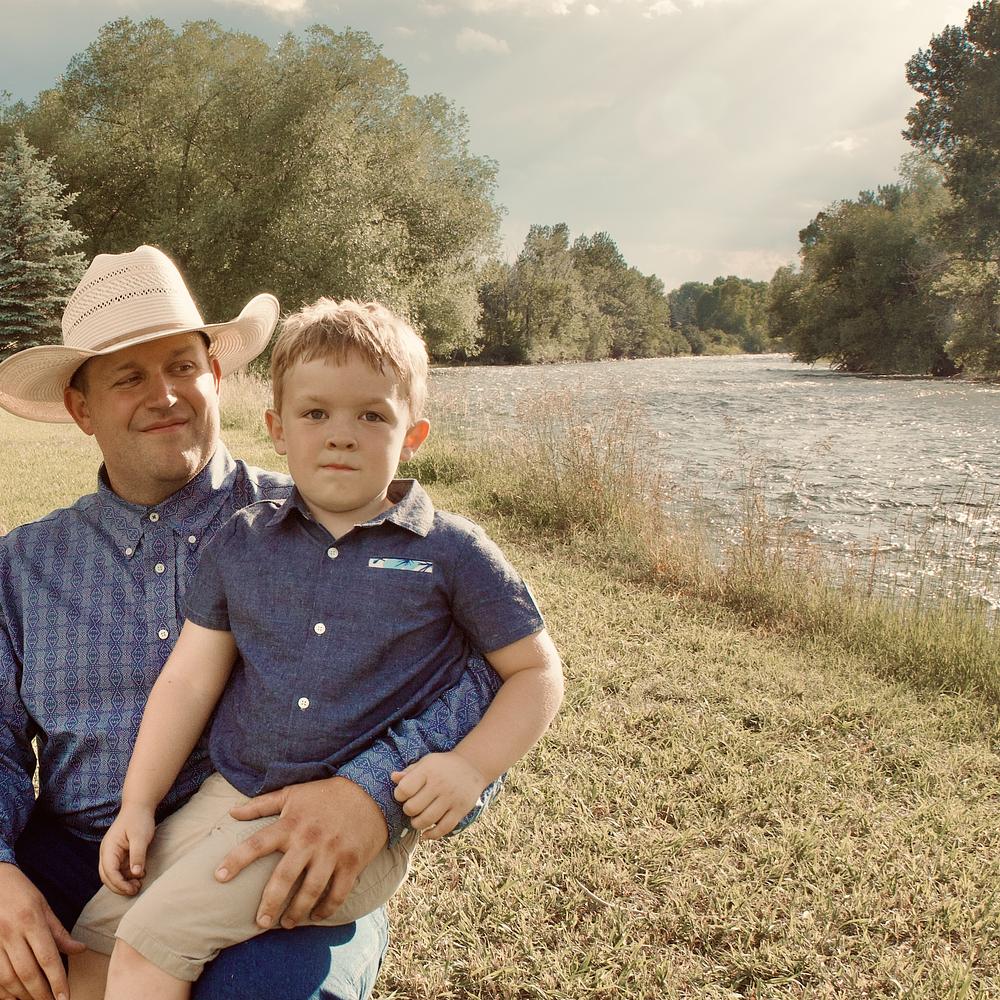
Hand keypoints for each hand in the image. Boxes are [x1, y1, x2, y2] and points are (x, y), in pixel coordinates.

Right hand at [0, 862, 84, 999]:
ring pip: (8, 979)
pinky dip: (3, 992)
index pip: (47, 957)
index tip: (64, 997)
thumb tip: (80, 950)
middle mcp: (11, 933)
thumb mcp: (43, 905)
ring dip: (23, 995)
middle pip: (28, 972)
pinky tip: (14, 998)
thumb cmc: (20, 891)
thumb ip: (59, 931)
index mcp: (30, 920)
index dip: (57, 980)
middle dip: (41, 993)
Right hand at [98, 804, 154, 895]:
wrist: (139, 806)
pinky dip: (127, 875)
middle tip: (135, 890)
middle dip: (119, 886)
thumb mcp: (140, 837)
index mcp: (108, 849)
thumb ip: (138, 855)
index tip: (132, 889)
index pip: (109, 872)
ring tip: (138, 884)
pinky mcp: (118, 853)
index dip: (119, 884)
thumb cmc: (139, 819)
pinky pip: (119, 869)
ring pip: (112, 875)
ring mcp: (111, 853)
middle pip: (107, 877)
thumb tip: (136, 874)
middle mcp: (106, 853)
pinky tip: (139, 874)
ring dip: (123, 882)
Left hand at [217, 776, 387, 929]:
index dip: (236, 859)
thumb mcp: (294, 793)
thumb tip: (231, 812)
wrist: (370, 792)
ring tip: (287, 924)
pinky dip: (326, 909)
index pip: (257, 843)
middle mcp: (309, 840)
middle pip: (284, 878)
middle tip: (260, 923)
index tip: (218, 876)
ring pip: (311, 891)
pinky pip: (337, 893)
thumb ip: (262, 804)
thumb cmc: (327, 794)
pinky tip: (316, 916)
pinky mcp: (351, 862)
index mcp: (291, 823)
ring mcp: (332, 853)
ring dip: (297, 912)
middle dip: (270, 904)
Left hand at [391, 751, 485, 839]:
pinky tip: (425, 834)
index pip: (405, 789)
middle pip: (413, 807)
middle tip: (411, 807)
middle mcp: (439, 784)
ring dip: (417, 824)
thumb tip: (393, 778)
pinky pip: (443, 828)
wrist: (472, 766)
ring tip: (417, 819)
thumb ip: (409, 772)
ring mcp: (451, 798)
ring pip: (427, 820)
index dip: (399, 795)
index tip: (403, 794)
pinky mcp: (460, 810)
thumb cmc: (443, 765)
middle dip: (408, 810)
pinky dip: (432, 835)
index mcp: (428, 771)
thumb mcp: (426, 763)